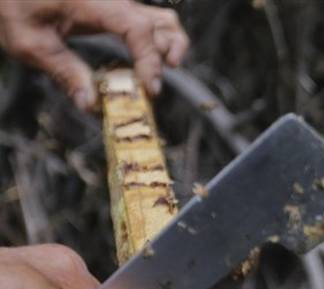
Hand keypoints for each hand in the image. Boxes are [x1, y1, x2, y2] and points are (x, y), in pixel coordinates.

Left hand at [0, 0, 188, 109]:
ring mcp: (118, 4)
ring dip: (171, 48)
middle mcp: (113, 0)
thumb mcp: (29, 43)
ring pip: (164, 21)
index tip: (149, 90)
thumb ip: (64, 72)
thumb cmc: (13, 6)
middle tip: (150, 89)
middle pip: (162, 24)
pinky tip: (145, 64)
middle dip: (164, 59)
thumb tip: (91, 106)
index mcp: (94, 3)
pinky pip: (150, 23)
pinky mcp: (116, 10)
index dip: (149, 60)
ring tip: (159, 74)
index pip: (137, 28)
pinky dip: (158, 44)